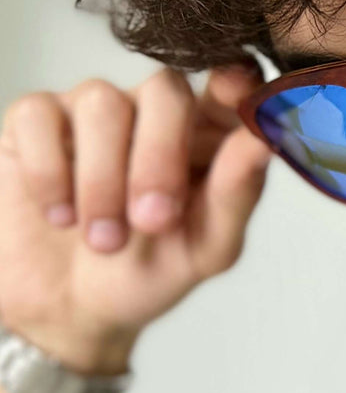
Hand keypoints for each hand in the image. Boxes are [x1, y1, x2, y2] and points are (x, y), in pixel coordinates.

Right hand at [0, 62, 272, 374]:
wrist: (69, 310)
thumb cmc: (147, 272)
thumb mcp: (205, 249)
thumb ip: (237, 194)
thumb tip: (263, 141)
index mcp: (206, 134)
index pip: (229, 82)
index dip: (234, 81)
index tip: (233, 96)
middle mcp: (150, 111)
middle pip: (165, 89)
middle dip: (160, 155)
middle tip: (153, 221)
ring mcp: (91, 111)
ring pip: (102, 103)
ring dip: (103, 180)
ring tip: (104, 240)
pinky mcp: (34, 121)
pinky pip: (40, 114)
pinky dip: (50, 171)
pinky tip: (59, 214)